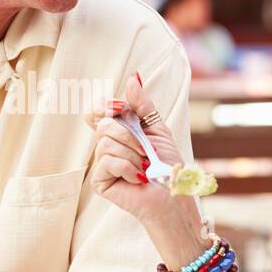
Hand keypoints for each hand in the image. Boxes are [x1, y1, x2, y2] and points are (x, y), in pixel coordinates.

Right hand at [85, 76, 183, 223]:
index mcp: (118, 132)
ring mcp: (101, 163)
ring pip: (105, 143)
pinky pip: (107, 161)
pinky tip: (137, 178)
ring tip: (144, 166)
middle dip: (130, 136)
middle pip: (104, 125)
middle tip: (145, 150)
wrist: (172, 194)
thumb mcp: (157, 128)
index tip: (119, 107)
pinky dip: (128, 168)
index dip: (105, 106)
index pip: (99, 111)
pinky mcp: (99, 181)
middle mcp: (106, 146)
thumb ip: (142, 105)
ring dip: (132, 154)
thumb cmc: (166, 164)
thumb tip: (133, 77)